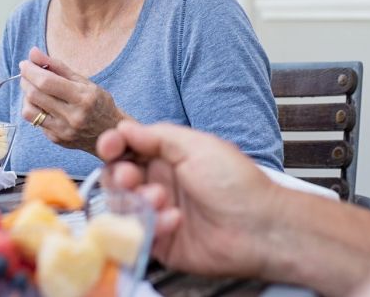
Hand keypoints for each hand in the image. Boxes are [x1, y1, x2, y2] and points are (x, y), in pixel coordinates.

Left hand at [20, 47, 127, 153]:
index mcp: (83, 97)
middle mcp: (73, 116)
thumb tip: (33, 52)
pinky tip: (42, 103)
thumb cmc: (98, 102)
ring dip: (26, 95)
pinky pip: (35, 121)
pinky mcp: (56, 139)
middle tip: (26, 73)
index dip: (31, 71)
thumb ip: (57, 66)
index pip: (47, 82)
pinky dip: (33, 108)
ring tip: (33, 88)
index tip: (24, 63)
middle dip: (25, 80)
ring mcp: (63, 130)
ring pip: (29, 110)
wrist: (109, 131)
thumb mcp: (83, 81)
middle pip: (35, 95)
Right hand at [97, 120, 281, 278]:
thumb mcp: (197, 146)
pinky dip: (152, 225)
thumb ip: (158, 136)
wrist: (259, 227)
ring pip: (123, 205)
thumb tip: (124, 128)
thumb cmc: (235, 181)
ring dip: (136, 200)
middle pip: (118, 176)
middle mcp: (160, 181)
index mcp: (168, 155)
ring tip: (161, 200)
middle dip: (120, 175)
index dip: (114, 145)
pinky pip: (138, 233)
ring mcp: (159, 211)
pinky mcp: (161, 240)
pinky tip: (175, 221)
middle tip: (131, 178)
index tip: (109, 145)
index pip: (129, 148)